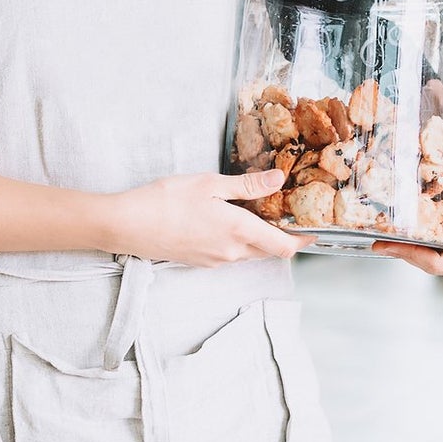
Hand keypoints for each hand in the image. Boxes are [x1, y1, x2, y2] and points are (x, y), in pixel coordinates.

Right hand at [109, 169, 305, 266]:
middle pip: (269, 252)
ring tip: (257, 215)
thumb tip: (278, 179)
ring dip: (259, 240)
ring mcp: (215, 260)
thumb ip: (247, 185)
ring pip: (249, 254)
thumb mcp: (209, 183)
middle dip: (282, 238)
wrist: (129, 225)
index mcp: (239, 231)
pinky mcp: (200, 262)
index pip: (284, 246)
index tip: (313, 230)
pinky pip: (230, 256)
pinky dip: (238, 243)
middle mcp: (232, 252)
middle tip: (286, 216)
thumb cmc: (167, 199)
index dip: (302, 241)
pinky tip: (227, 223)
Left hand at [372, 117, 442, 278]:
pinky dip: (424, 247)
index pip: (442, 264)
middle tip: (379, 242)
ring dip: (413, 252)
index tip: (388, 244)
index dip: (412, 256)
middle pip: (437, 267)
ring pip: (438, 263)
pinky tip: (405, 237)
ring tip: (386, 240)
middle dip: (408, 254)